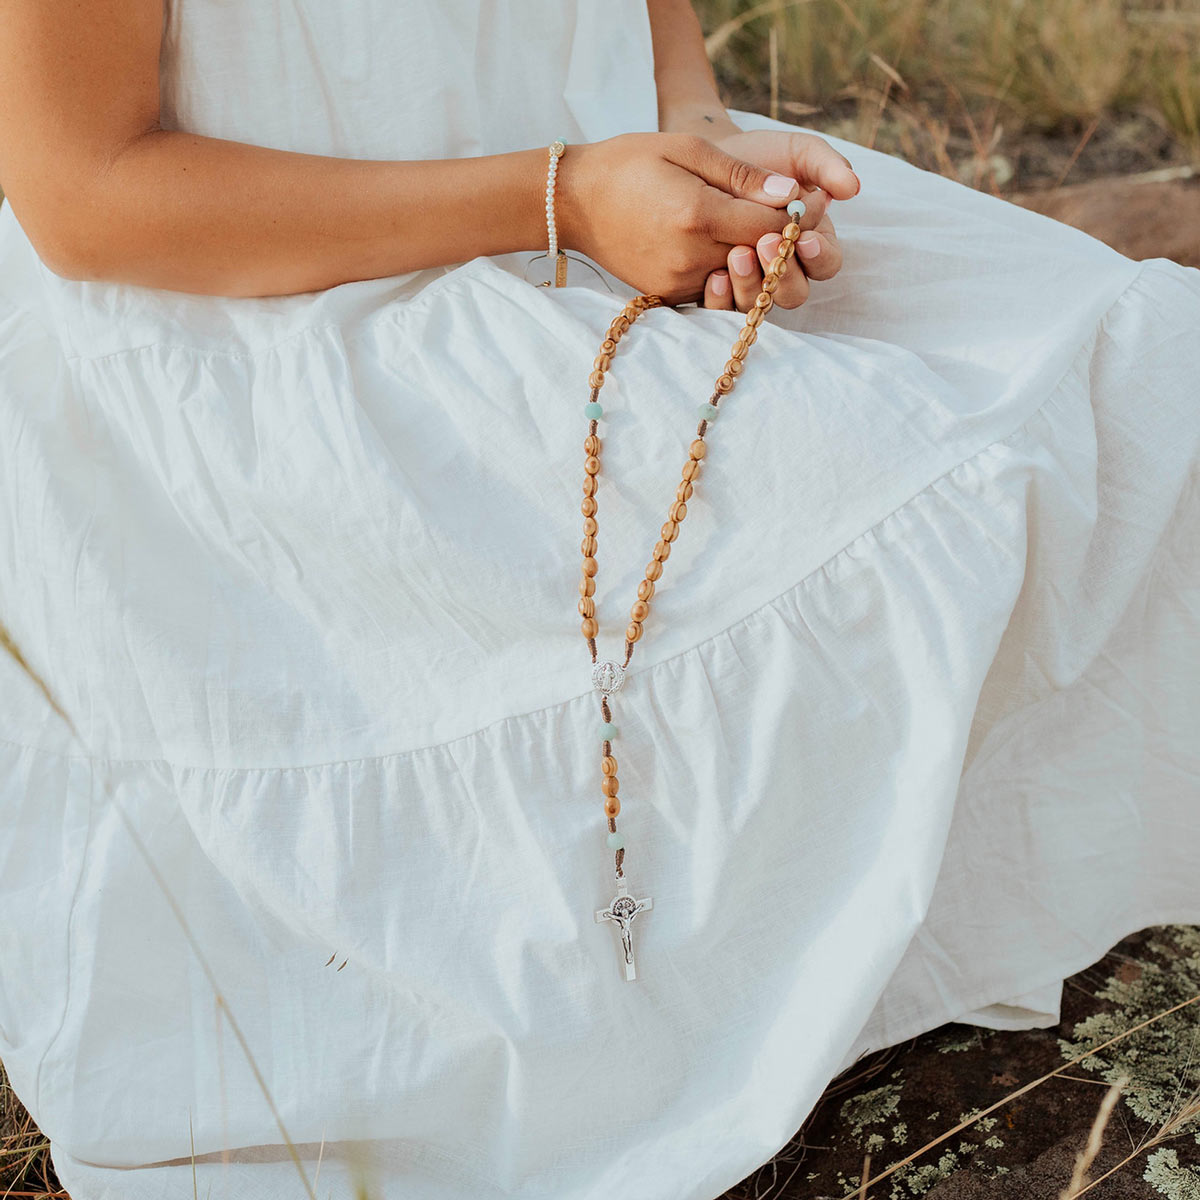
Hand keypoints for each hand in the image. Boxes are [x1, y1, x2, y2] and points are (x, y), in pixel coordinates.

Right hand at [557, 132, 814, 306]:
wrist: (575, 202)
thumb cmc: (629, 163)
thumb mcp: (686, 150)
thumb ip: (741, 175)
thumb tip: (790, 195)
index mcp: (698, 215)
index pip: (771, 226)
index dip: (798, 216)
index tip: (810, 200)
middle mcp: (690, 257)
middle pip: (761, 257)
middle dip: (782, 239)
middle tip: (795, 218)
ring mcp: (679, 282)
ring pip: (741, 277)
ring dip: (756, 259)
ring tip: (760, 232)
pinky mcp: (669, 295)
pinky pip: (714, 288)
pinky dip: (728, 271)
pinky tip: (727, 248)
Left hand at [701, 129, 859, 311]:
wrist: (711, 161)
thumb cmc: (761, 158)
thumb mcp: (798, 153)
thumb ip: (826, 167)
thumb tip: (853, 186)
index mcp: (813, 243)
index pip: (827, 264)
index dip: (820, 257)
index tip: (806, 239)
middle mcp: (785, 270)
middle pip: (795, 293)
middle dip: (784, 273)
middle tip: (766, 242)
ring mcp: (753, 283)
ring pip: (760, 304)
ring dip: (750, 286)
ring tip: (737, 254)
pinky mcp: (721, 290)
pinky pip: (723, 308)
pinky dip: (721, 299)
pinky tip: (715, 276)